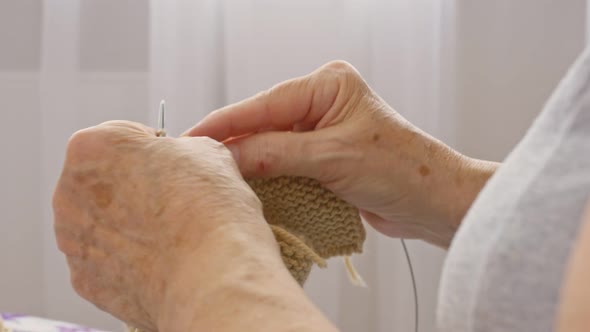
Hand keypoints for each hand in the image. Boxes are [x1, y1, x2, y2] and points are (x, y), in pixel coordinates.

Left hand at [52, 121, 280, 330]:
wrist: (214, 274)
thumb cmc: (209, 208)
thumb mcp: (206, 150)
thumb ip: (179, 148)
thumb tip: (181, 159)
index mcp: (92, 147)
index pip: (123, 137)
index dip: (156, 149)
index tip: (175, 166)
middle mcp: (68, 192)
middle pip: (105, 180)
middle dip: (135, 187)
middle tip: (175, 201)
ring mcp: (73, 241)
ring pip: (103, 222)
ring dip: (129, 223)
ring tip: (171, 234)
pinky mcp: (84, 280)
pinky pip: (106, 260)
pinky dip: (129, 259)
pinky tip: (161, 260)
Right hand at [185, 61, 493, 246]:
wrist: (435, 203)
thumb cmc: (400, 169)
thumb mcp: (333, 157)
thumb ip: (276, 154)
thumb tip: (227, 155)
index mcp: (327, 85)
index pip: (264, 104)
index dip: (225, 123)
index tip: (190, 139)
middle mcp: (322, 103)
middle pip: (263, 123)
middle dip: (232, 144)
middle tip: (194, 163)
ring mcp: (322, 131)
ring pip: (270, 145)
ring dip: (248, 163)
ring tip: (212, 177)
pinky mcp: (324, 157)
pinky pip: (285, 164)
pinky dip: (267, 177)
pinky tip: (245, 187)